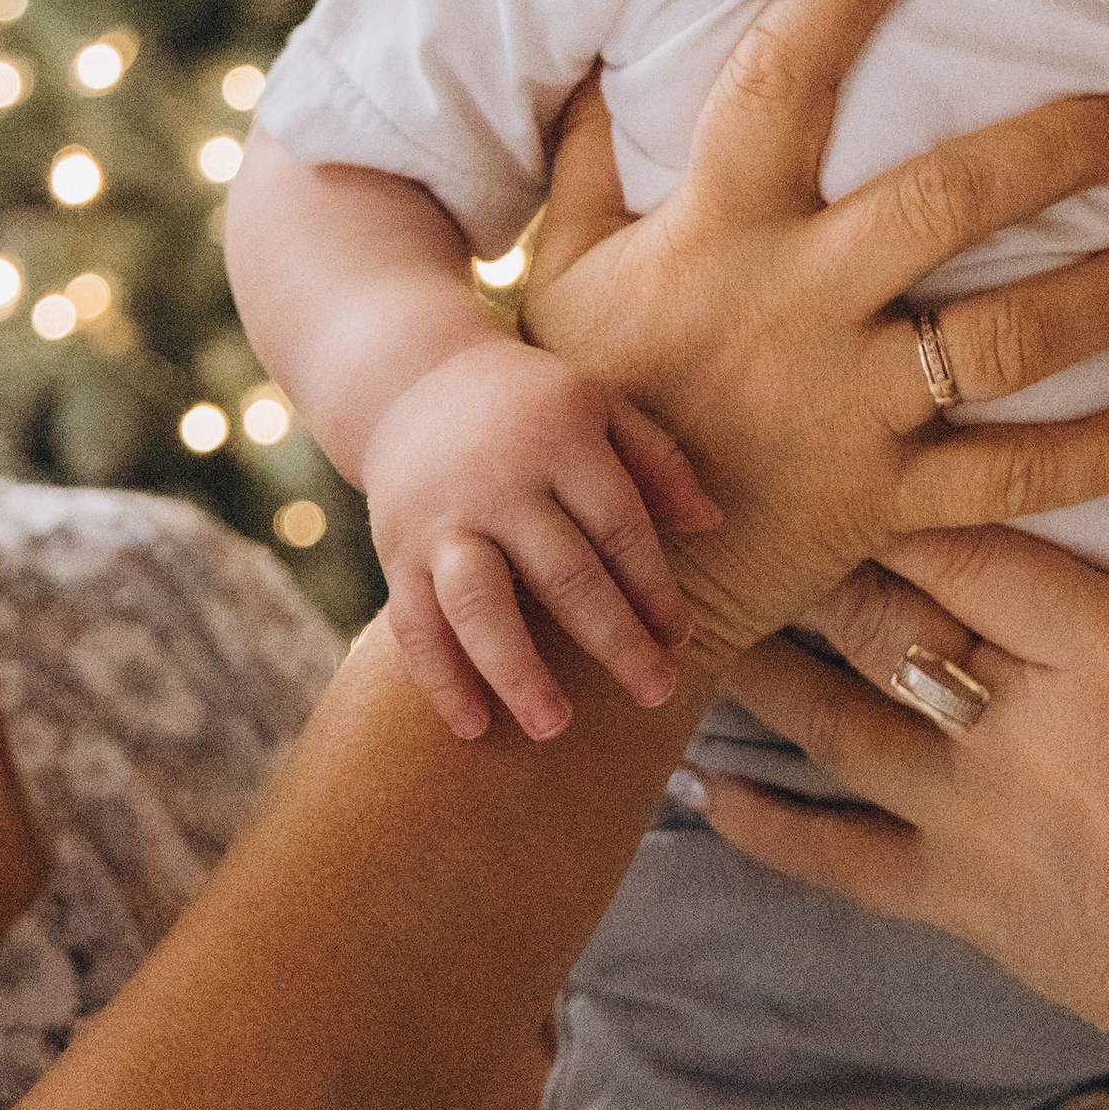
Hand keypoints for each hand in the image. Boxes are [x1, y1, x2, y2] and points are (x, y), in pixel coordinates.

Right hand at [363, 336, 713, 743]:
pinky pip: (414, 624)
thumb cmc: (530, 405)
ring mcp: (442, 521)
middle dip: (613, 638)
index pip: (619, 525)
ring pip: (479, 604)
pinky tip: (473, 726)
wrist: (412, 381)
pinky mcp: (396, 552)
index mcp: (560, 441)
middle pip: (562, 572)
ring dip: (516, 670)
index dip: (654, 586)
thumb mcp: (598, 405)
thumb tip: (712, 521)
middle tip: (656, 693)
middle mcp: (499, 482)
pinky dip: (440, 678)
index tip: (683, 639)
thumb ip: (656, 460)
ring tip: (554, 727)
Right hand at [521, 0, 1108, 658]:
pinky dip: (1102, 451)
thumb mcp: (567, 269)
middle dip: (1059, 149)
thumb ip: (592, 160)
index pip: (779, 81)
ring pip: (1007, 340)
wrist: (592, 579)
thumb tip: (595, 53)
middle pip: (944, 203)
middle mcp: (793, 309)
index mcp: (716, 231)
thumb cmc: (583, 403)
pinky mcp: (883, 504)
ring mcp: (846, 411)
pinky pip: (1012, 477)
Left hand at [696, 391, 1108, 1091]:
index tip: (861, 421)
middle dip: (816, 546)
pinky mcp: (956, 902)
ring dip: (764, 659)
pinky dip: (761, 824)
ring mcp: (974, 820)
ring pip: (833, 718)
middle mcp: (1020, 726)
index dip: (907, 478)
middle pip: (882, 613)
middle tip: (756, 483)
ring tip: (702, 598)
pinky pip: (831, 859)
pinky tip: (702, 786)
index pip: (972, 538)